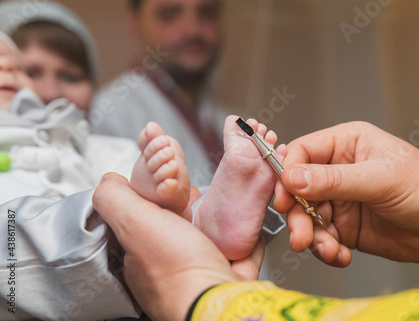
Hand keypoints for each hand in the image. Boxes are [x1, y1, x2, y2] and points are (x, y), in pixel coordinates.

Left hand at [92, 173, 256, 320]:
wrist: (220, 300)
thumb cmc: (179, 269)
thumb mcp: (135, 223)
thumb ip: (116, 200)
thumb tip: (108, 182)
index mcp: (139, 259)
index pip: (138, 222)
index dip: (149, 200)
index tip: (160, 186)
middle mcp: (165, 271)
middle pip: (173, 229)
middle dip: (184, 209)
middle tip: (192, 196)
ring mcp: (197, 277)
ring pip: (206, 242)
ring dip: (213, 223)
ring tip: (218, 208)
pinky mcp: (226, 280)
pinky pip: (236, 256)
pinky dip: (242, 244)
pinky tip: (245, 234)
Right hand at [274, 121, 418, 265]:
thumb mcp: (381, 179)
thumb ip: (334, 180)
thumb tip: (292, 177)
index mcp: (347, 145)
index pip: (302, 153)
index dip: (288, 174)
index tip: (286, 198)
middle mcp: (339, 171)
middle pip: (298, 189)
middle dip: (297, 214)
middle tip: (302, 235)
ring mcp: (341, 200)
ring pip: (307, 216)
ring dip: (312, 236)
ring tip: (327, 249)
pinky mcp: (346, 227)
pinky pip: (323, 237)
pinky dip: (326, 250)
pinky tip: (340, 255)